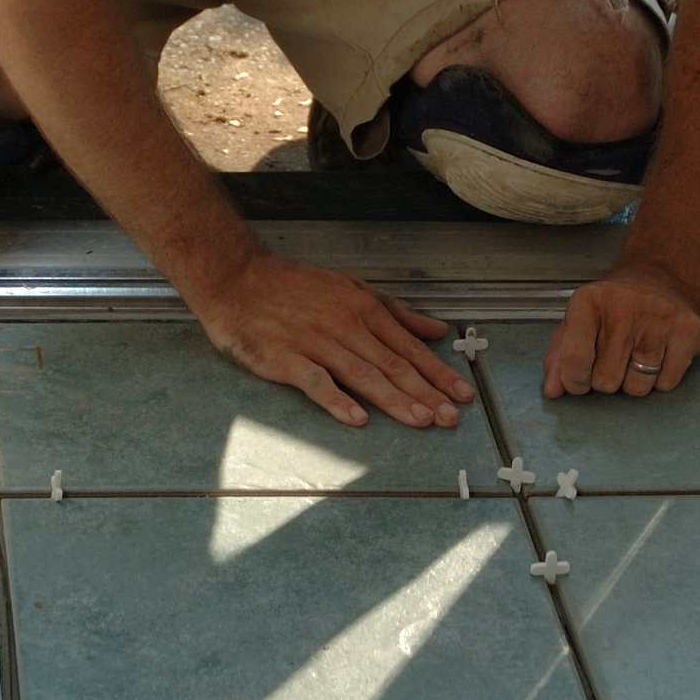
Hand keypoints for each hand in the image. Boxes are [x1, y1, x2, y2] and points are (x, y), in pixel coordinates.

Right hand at [191, 252, 475, 429]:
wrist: (236, 279)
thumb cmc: (293, 286)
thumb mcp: (350, 287)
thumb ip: (395, 311)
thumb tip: (436, 329)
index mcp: (362, 307)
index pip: (408, 346)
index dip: (438, 372)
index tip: (462, 394)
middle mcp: (344, 325)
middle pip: (392, 364)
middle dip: (426, 392)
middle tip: (450, 417)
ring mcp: (314, 342)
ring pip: (363, 375)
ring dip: (394, 400)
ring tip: (421, 420)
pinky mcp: (285, 359)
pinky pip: (316, 383)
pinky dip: (338, 401)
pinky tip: (357, 419)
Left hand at [546, 260, 699, 398]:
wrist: (660, 276)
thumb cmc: (614, 305)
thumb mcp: (579, 320)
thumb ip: (560, 356)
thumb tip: (552, 391)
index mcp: (588, 301)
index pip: (575, 359)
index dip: (574, 381)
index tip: (579, 380)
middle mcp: (625, 307)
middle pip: (607, 380)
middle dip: (606, 380)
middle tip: (612, 361)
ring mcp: (660, 319)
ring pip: (638, 387)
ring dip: (633, 381)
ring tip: (635, 355)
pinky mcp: (689, 331)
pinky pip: (666, 384)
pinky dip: (660, 379)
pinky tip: (658, 354)